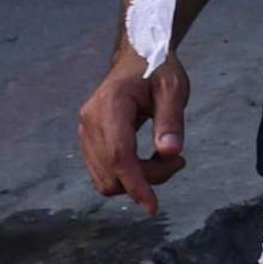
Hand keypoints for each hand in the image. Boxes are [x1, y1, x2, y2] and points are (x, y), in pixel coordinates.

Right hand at [79, 54, 190, 214]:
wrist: (136, 57)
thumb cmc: (157, 69)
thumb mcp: (173, 88)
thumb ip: (171, 120)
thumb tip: (170, 152)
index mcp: (110, 106)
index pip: (118, 155)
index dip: (135, 184)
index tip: (152, 206)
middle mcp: (89, 122)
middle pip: (112, 172)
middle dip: (146, 179)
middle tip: (177, 160)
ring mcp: (85, 133)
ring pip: (105, 178)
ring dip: (137, 180)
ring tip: (167, 158)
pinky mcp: (88, 141)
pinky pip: (103, 172)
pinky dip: (127, 175)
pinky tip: (149, 159)